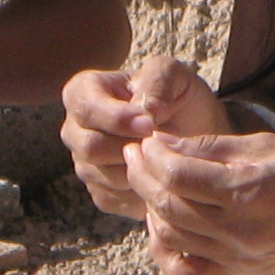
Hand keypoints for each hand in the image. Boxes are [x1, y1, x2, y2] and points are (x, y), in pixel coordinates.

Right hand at [63, 57, 231, 217]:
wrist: (198, 137)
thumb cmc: (180, 98)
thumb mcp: (175, 76)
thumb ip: (156, 80)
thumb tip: (146, 111)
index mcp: (84, 91)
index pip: (86, 108)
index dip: (117, 119)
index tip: (151, 124)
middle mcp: (76, 129)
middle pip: (89, 147)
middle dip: (131, 147)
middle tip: (162, 143)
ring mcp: (84, 163)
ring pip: (101, 176)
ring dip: (138, 169)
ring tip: (163, 156)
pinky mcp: (99, 192)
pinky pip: (111, 198)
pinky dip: (139, 190)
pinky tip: (158, 175)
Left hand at [69, 59, 274, 274]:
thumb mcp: (272, 145)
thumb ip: (214, 148)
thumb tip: (166, 144)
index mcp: (249, 191)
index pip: (176, 173)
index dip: (153, 152)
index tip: (148, 139)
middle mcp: (240, 230)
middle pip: (166, 203)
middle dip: (144, 174)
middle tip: (139, 154)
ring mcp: (239, 257)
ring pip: (170, 235)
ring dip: (151, 206)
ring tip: (153, 182)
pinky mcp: (240, 273)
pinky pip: (185, 272)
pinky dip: (167, 250)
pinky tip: (171, 226)